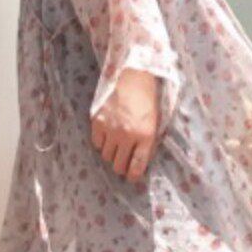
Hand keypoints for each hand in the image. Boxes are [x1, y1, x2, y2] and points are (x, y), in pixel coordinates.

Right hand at [91, 67, 159, 183]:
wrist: (132, 75)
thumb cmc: (147, 98)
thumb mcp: (154, 121)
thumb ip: (147, 142)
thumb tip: (139, 162)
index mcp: (145, 135)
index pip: (137, 167)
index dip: (134, 176)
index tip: (132, 176)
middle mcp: (127, 135)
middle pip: (118, 165)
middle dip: (121, 167)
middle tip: (123, 163)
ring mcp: (110, 129)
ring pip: (106, 156)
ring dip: (111, 154)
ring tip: (116, 146)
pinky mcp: (97, 121)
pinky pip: (96, 143)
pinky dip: (101, 143)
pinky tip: (107, 136)